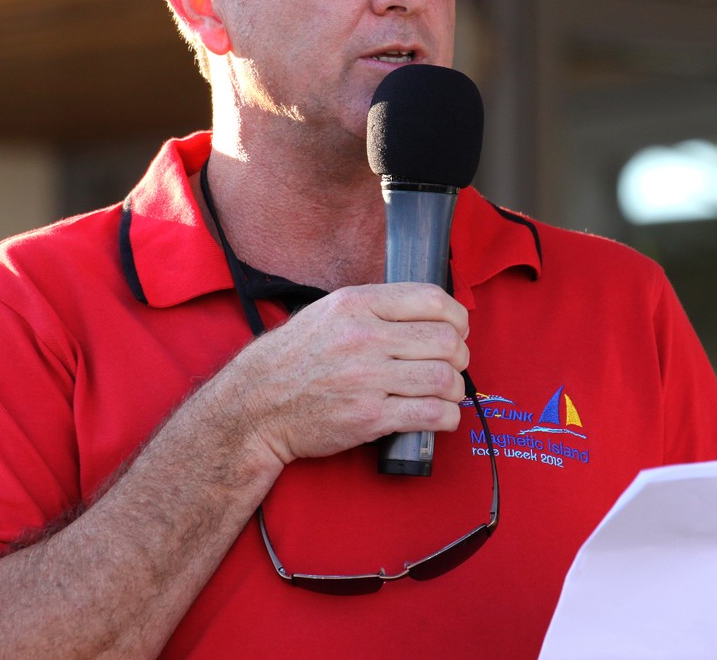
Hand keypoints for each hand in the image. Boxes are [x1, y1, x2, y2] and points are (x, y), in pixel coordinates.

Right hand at [216, 281, 469, 464]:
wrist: (256, 405)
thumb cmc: (294, 358)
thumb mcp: (327, 311)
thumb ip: (375, 307)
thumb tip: (428, 310)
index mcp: (356, 304)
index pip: (432, 300)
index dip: (458, 317)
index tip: (458, 329)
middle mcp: (364, 337)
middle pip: (445, 340)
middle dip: (460, 355)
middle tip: (453, 364)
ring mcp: (367, 378)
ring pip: (444, 378)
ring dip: (455, 388)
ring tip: (447, 392)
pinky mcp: (369, 417)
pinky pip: (430, 414)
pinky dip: (447, 417)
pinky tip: (441, 415)